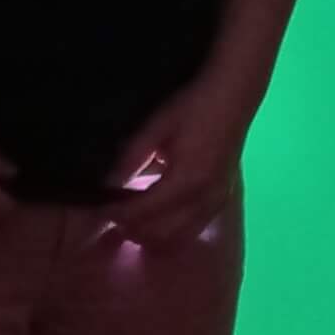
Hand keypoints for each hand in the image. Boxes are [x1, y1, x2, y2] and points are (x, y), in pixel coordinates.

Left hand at [101, 75, 256, 249]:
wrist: (234, 96)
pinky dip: (171, 232)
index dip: (118, 214)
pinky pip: (193, 230)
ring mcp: (216, 203)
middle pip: (160, 234)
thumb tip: (108, 185)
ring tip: (130, 219)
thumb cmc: (193, 106)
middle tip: (112, 214)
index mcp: (185, 181)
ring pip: (178, 238)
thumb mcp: (156, 127)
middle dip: (132, 229)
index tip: (100, 208)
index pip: (144, 213)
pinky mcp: (222, 201)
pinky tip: (157, 218)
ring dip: (151, 235)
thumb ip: (131, 158)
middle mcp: (203, 200)